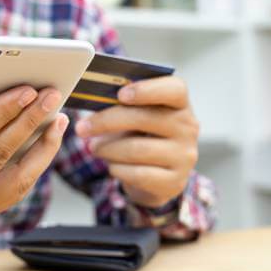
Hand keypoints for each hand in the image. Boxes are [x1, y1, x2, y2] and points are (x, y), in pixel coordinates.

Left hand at [75, 76, 198, 207]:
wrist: (157, 177)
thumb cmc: (141, 136)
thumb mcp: (136, 117)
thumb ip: (122, 105)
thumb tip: (91, 97)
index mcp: (180, 103)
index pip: (174, 89)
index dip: (147, 90)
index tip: (120, 94)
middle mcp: (187, 127)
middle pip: (145, 118)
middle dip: (107, 122)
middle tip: (82, 128)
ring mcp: (184, 156)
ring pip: (137, 149)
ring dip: (107, 148)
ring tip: (94, 148)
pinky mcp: (175, 181)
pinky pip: (138, 174)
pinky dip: (118, 169)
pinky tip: (112, 166)